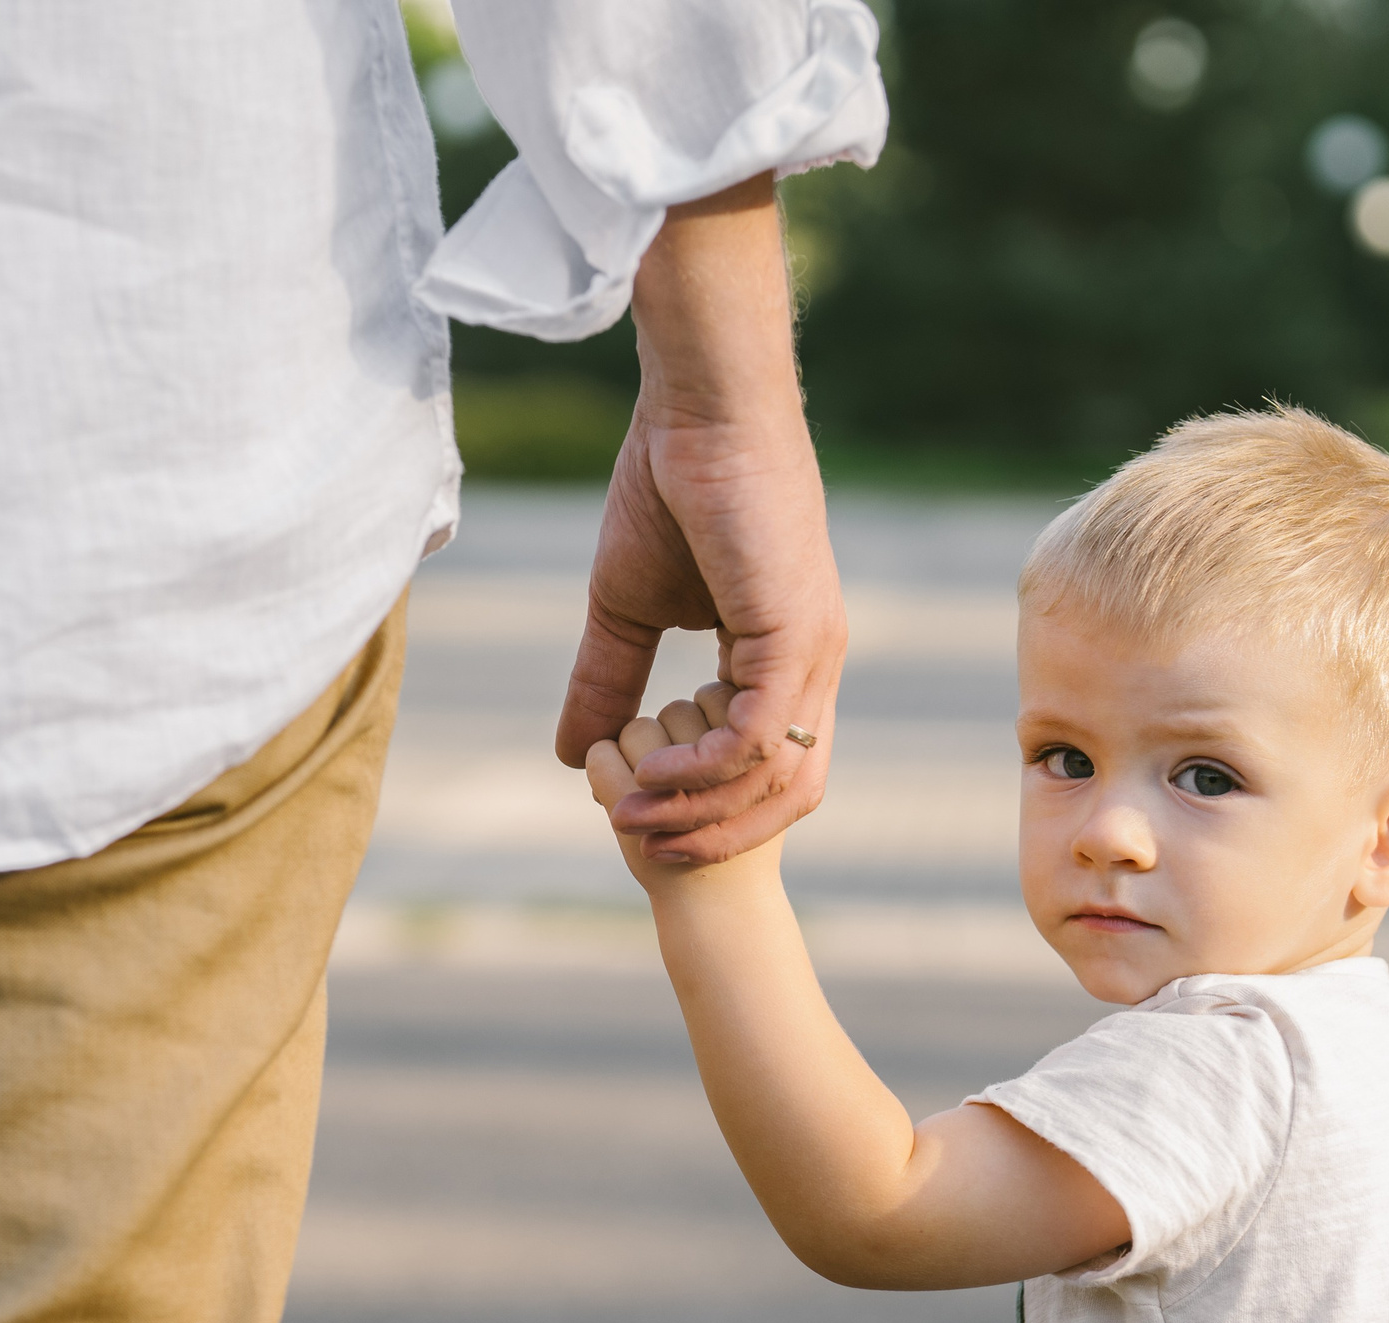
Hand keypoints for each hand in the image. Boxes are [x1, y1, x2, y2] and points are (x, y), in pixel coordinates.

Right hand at [553, 175, 846, 865]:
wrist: (699, 408)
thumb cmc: (670, 485)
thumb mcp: (625, 607)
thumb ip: (609, 681)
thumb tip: (572, 753)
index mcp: (789, 659)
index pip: (777, 768)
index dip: (719, 813)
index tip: (647, 824)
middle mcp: (816, 664)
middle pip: (795, 793)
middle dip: (720, 835)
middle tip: (645, 848)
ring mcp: (814, 651)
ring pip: (780, 776)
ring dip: (704, 813)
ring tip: (634, 818)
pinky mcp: (794, 634)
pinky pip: (757, 735)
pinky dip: (704, 771)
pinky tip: (650, 772)